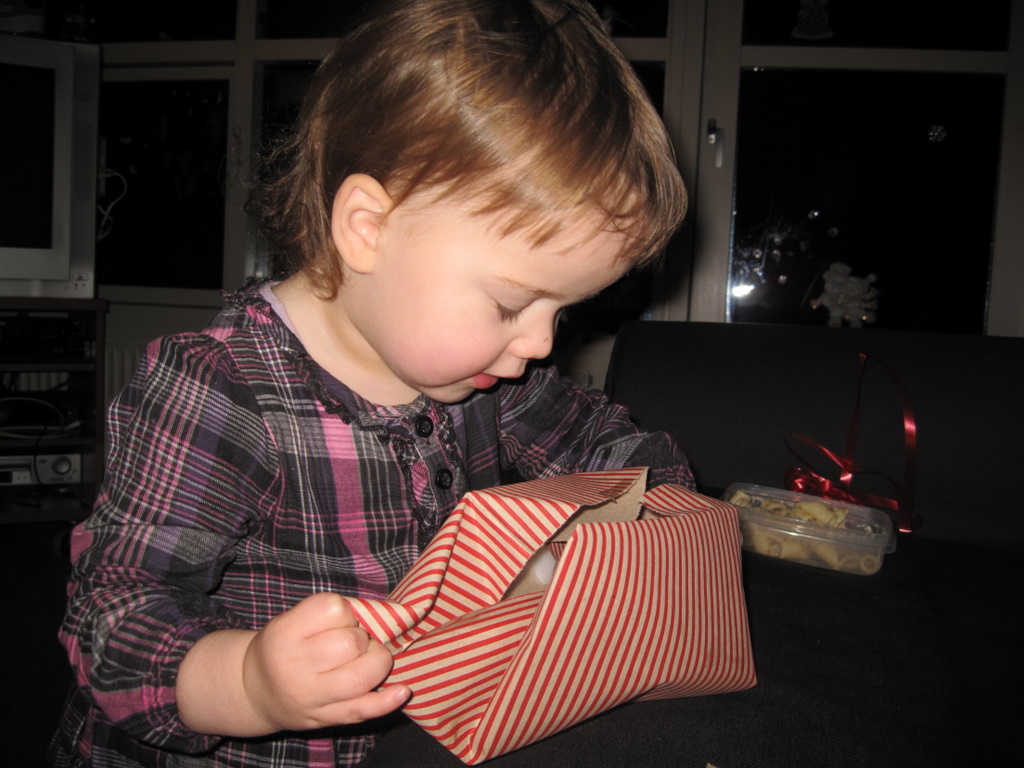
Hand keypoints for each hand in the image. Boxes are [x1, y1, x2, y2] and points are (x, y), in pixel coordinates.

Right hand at [241, 592, 410, 731]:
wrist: (254, 690)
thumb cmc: (283, 646)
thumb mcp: (292, 620)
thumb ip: (329, 614)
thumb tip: (379, 615)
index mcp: (285, 633)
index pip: (332, 609)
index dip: (346, 611)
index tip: (339, 621)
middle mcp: (295, 666)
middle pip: (350, 643)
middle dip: (363, 637)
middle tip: (352, 642)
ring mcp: (310, 697)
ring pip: (361, 677)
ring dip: (377, 662)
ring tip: (367, 659)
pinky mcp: (324, 719)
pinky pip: (361, 710)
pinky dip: (386, 701)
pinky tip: (402, 691)